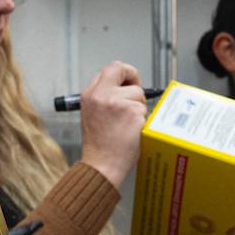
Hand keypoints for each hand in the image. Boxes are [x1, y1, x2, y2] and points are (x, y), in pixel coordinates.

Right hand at [77, 61, 147, 187]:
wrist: (101, 165)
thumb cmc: (100, 146)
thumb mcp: (93, 114)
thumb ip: (105, 97)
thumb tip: (125, 87)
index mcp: (90, 94)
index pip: (111, 68)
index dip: (123, 74)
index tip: (128, 84)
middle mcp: (101, 95)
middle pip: (124, 69)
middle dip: (133, 81)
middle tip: (134, 97)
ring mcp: (117, 102)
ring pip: (138, 93)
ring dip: (139, 107)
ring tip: (128, 124)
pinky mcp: (131, 112)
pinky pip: (145, 109)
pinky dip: (143, 120)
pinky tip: (132, 130)